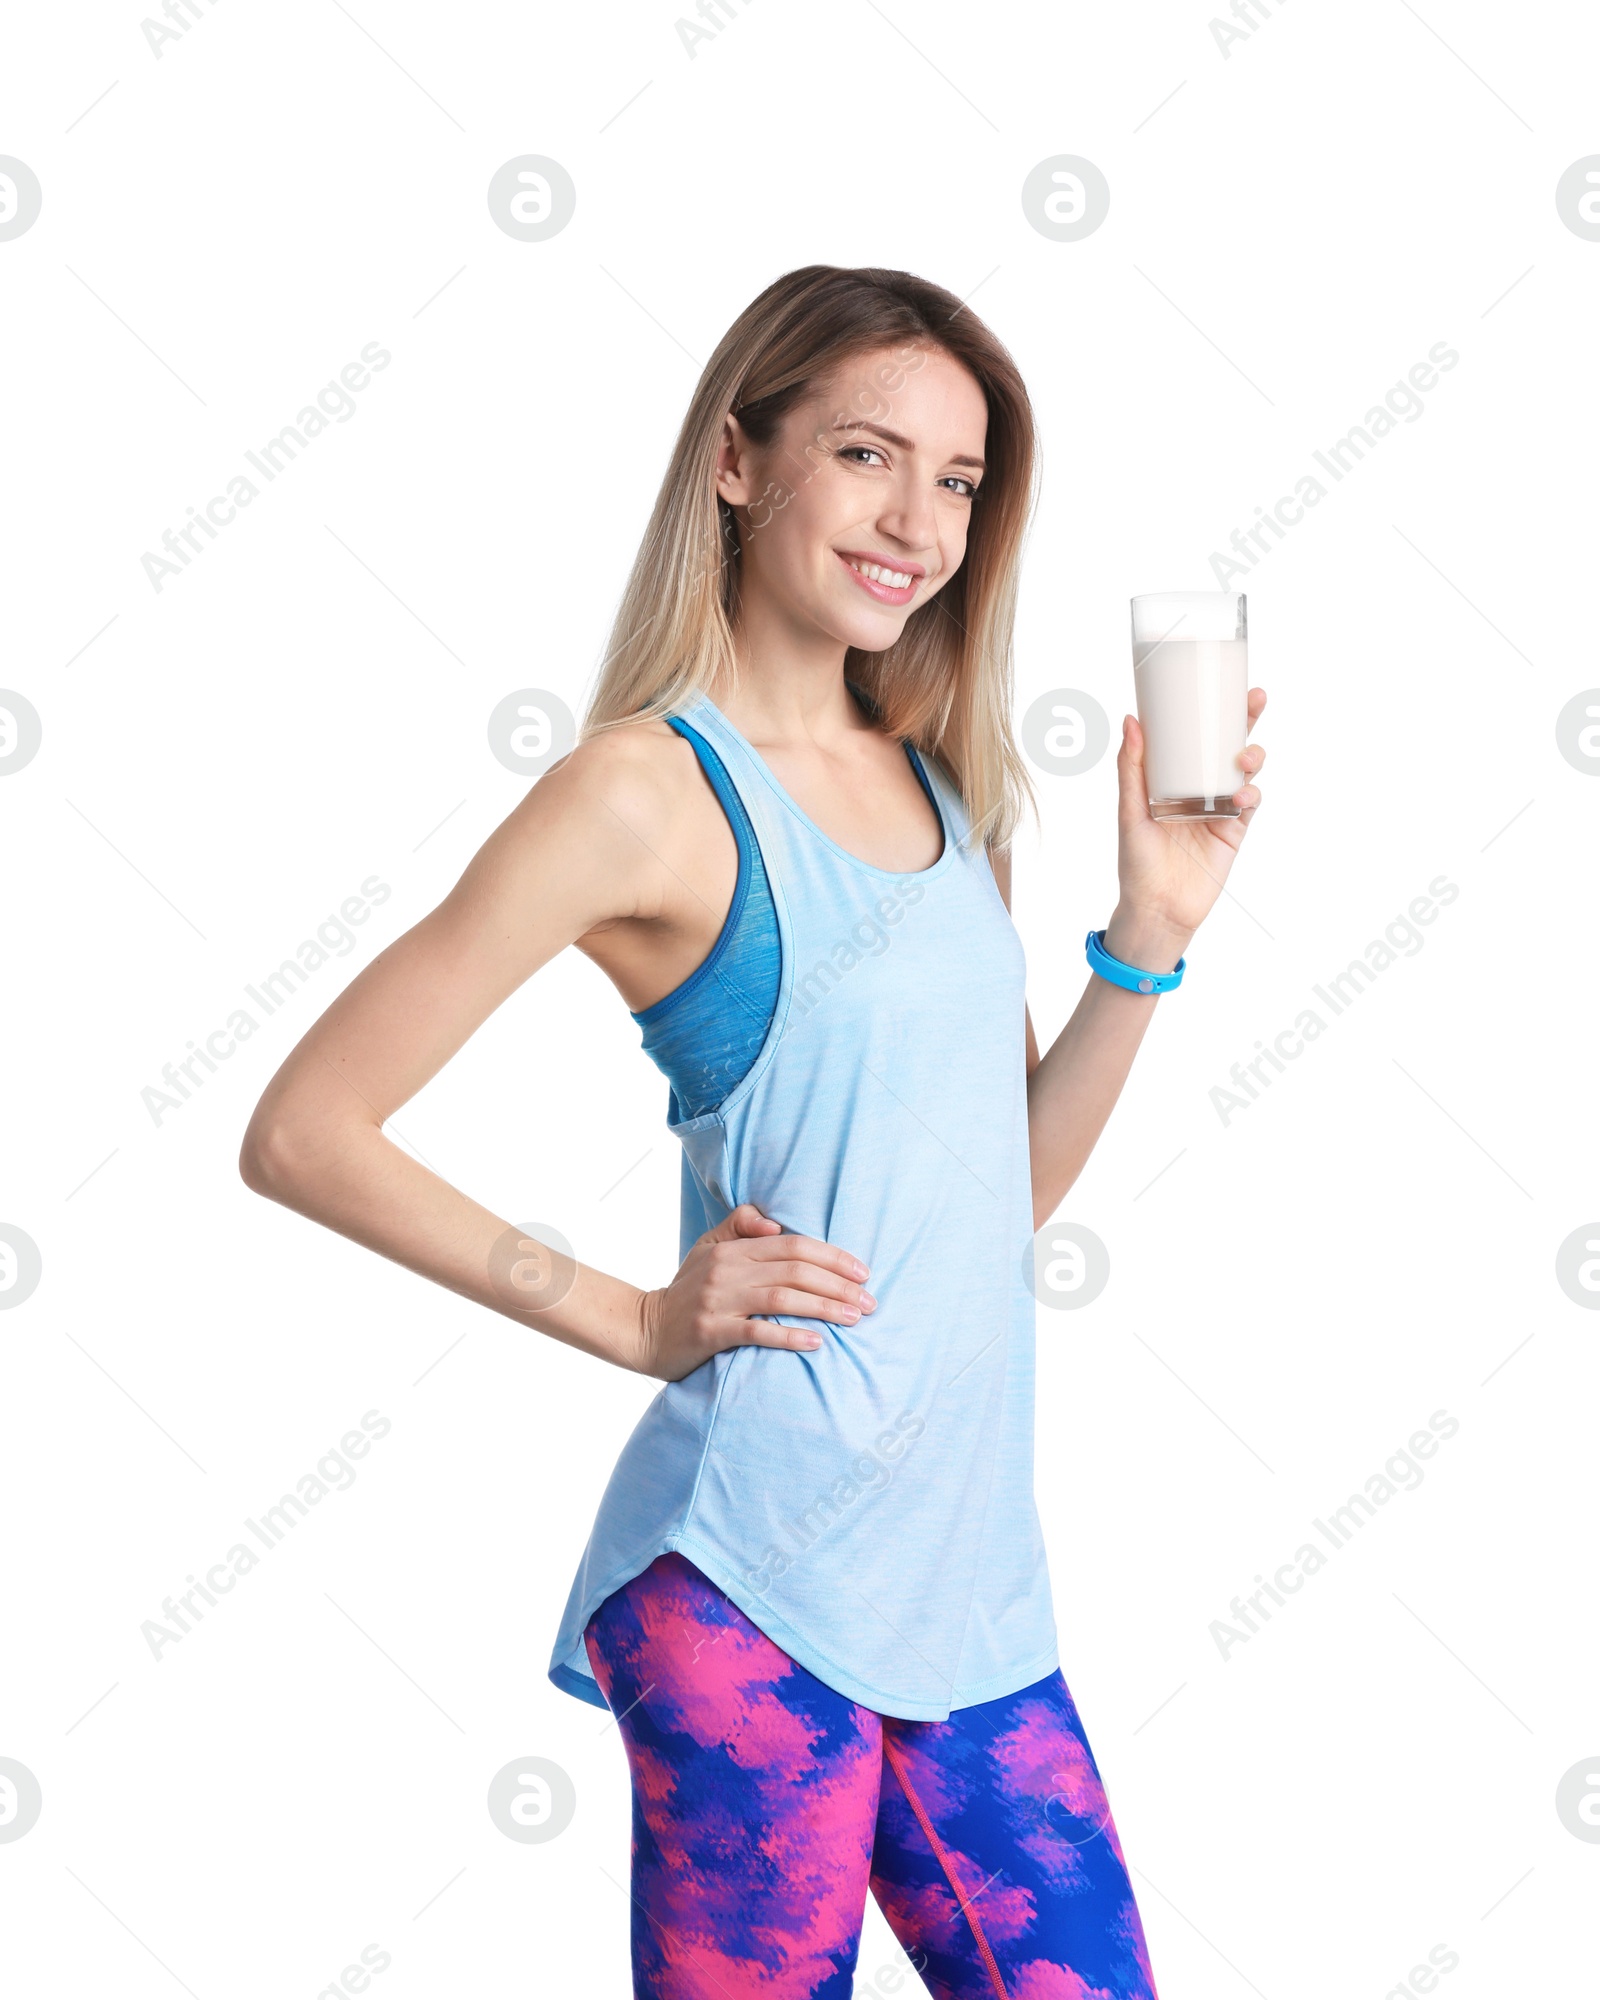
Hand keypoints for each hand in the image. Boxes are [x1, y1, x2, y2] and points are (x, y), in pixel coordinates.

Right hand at [631, 1202, 874, 1382]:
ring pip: (783, 1297)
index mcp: (732, 1248)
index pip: (792, 1244)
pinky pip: (757, 1331)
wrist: (643, 1329)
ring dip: (824, 1308)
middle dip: (838, 1284)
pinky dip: (789, 1335)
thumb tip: (776, 1223)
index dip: (832, 1255)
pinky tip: (816, 1342)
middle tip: (869, 1302)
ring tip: (853, 1319)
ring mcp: (718, 1301)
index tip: (863, 1272)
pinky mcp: (711, 1332)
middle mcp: (727, 1270)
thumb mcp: (707, 1248)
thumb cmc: (686, 1290)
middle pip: (795, 1269)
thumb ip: (739, 1226)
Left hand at [1108, 688, 1267, 963]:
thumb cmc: (1136, 863)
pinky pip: (1250, 804)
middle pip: (1228, 744)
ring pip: (1244, 770)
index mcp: (1172, 777)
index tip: (1220, 682)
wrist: (1157, 910)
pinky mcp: (1235, 830)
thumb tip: (1132, 720)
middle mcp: (1198, 787)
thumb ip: (1132, 769)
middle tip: (1255, 698)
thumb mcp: (1129, 812)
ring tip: (1244, 758)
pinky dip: (1251, 794)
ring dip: (1251, 756)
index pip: (1194, 735)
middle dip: (1246, 720)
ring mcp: (1219, 807)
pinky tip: (1244, 794)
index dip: (1210, 710)